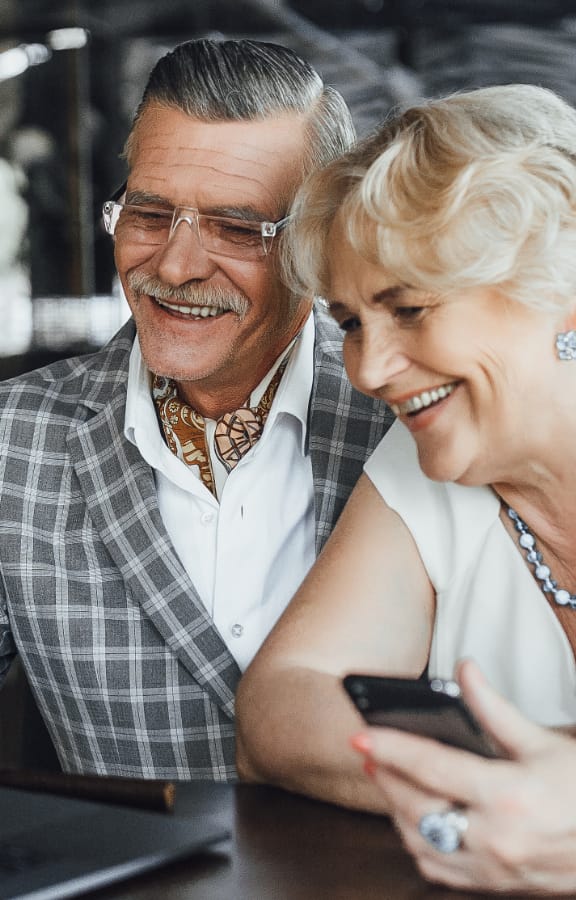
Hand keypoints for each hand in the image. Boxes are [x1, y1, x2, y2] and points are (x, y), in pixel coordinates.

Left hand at [351, 659, 575, 894]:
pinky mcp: (496, 886)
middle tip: (370, 754)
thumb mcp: (543, 743)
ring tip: (389, 780)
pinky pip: (440, 871)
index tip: (361, 736)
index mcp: (508, 797)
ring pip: (421, 844)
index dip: (391, 749)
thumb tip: (465, 671)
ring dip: (396, 811)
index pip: (432, 767)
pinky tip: (416, 820)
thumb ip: (494, 708)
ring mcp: (494, 870)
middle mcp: (496, 840)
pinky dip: (419, 844)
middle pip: (416, 809)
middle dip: (386, 779)